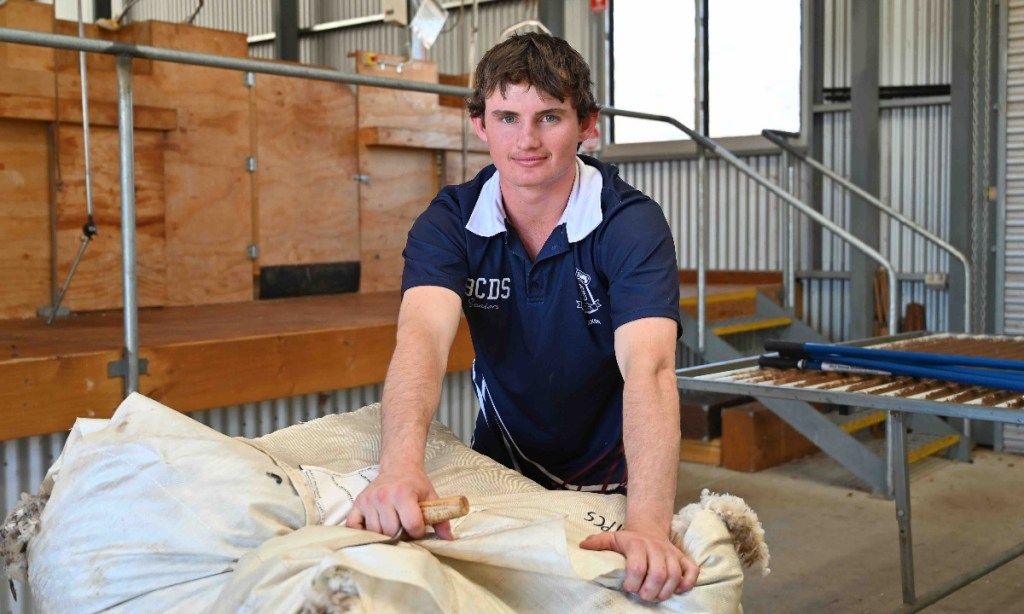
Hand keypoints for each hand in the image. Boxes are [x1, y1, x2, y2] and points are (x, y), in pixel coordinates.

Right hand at [345, 470, 453, 539]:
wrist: (398, 466)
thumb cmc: (415, 483)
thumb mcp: (431, 496)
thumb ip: (441, 518)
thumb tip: (449, 538)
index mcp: (403, 494)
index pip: (412, 526)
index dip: (418, 532)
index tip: (419, 529)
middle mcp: (383, 497)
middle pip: (391, 532)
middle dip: (400, 535)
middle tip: (404, 528)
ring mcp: (368, 500)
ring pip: (375, 532)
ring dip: (384, 534)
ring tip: (392, 526)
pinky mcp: (357, 503)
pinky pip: (353, 526)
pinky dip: (362, 532)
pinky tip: (372, 530)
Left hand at [580, 529, 698, 602]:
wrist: (649, 530)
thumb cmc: (629, 541)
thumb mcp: (612, 538)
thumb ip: (599, 543)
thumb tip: (582, 546)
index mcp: (637, 544)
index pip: (637, 567)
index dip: (633, 583)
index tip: (629, 588)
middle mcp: (656, 548)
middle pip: (659, 574)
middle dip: (650, 591)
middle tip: (643, 596)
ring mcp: (672, 553)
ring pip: (675, 575)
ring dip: (665, 591)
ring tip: (655, 596)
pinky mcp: (684, 558)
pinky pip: (692, 571)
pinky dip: (687, 583)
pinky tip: (677, 589)